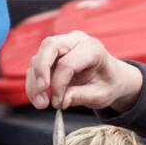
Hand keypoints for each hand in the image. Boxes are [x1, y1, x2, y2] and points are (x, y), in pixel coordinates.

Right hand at [26, 31, 143, 112]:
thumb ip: (81, 97)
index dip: (58, 85)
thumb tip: (61, 101)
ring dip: (34, 81)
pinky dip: (34, 82)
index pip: (67, 63)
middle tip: (40, 93)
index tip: (58, 103)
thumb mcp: (100, 95)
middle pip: (49, 47)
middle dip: (40, 71)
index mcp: (92, 48)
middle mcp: (75, 41)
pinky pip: (37, 66)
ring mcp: (62, 45)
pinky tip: (39, 97)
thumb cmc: (108, 84)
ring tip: (41, 104)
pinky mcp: (52, 55)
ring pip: (38, 57)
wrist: (111, 78)